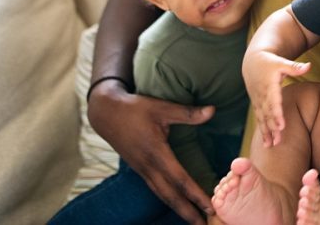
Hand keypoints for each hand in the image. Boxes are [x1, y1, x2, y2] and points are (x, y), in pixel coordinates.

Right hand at [87, 79, 214, 223]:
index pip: (180, 179)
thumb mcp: (162, 107)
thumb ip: (188, 113)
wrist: (106, 114)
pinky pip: (155, 188)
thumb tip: (213, 110)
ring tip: (193, 220)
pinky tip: (177, 204)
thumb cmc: (135, 109)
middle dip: (187, 212)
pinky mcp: (139, 169)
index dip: (195, 194)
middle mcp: (148, 166)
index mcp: (156, 153)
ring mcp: (142, 169)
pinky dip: (168, 199)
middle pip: (170, 195)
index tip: (209, 207)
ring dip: (178, 208)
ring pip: (161, 195)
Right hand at [243, 50, 310, 146]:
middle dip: (272, 128)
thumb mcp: (282, 62)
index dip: (277, 114)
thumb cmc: (270, 62)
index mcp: (269, 85)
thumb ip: (295, 66)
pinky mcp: (257, 104)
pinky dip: (262, 131)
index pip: (274, 102)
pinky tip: (266, 143)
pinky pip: (259, 119)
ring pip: (262, 119)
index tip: (282, 126)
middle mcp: (262, 95)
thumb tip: (309, 66)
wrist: (253, 62)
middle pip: (268, 114)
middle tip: (279, 141)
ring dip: (266, 132)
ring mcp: (258, 101)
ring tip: (271, 145)